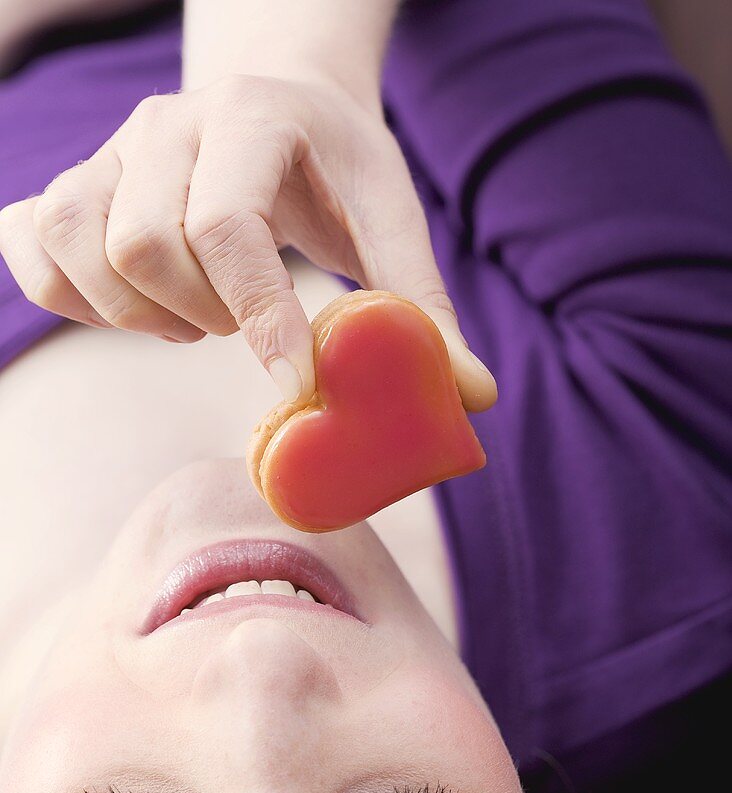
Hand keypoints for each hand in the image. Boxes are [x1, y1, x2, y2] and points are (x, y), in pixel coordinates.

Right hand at [0, 74, 496, 408]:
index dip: (259, 318)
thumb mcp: (391, 219)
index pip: (228, 226)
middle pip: (144, 245)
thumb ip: (423, 306)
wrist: (279, 103)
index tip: (297, 386)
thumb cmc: (339, 170)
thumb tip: (471, 399)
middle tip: (243, 328)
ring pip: (83, 249)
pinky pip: (31, 247)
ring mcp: (111, 150)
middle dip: (204, 316)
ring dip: (140, 314)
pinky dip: (71, 299)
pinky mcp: (74, 182)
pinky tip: (136, 309)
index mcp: (254, 118)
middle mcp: (168, 123)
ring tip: (198, 319)